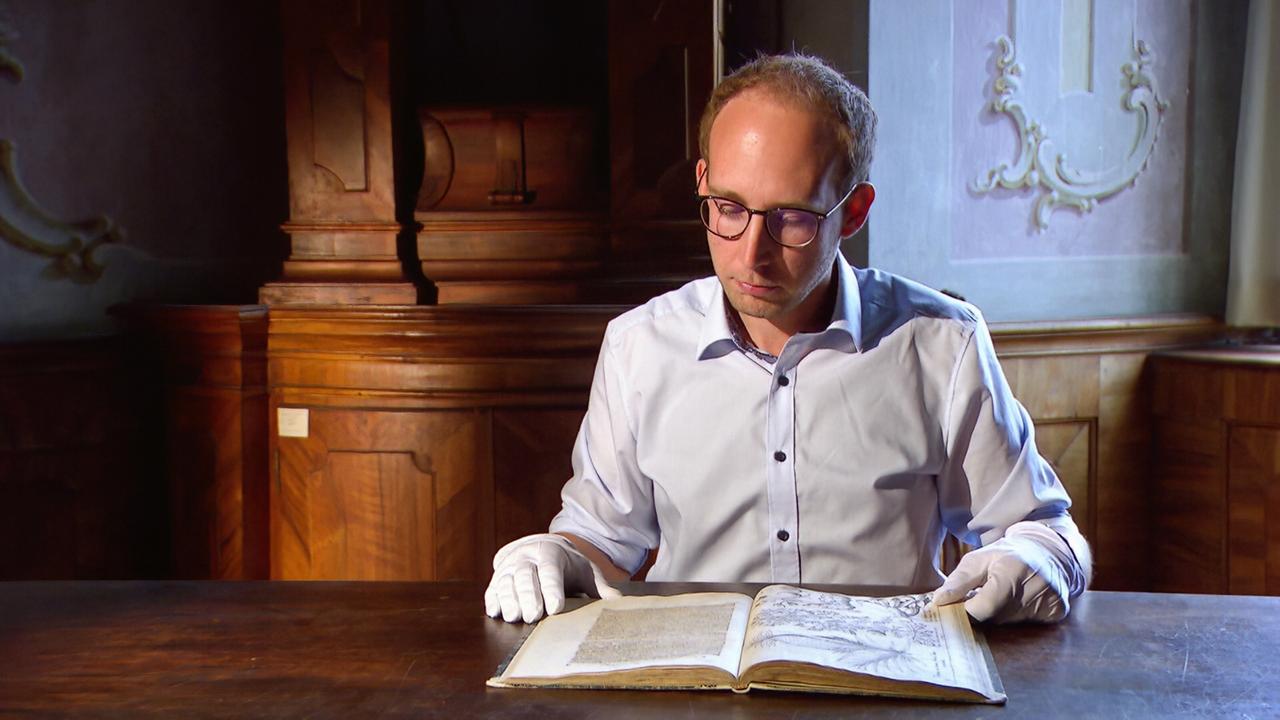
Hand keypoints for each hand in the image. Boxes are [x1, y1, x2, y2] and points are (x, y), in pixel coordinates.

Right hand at [484, 533, 621, 622]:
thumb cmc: (568, 565)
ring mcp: (509, 567)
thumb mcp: (587, 571)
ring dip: (509, 600)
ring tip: (515, 617)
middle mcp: (526, 556)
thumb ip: (602, 588)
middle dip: (528, 596)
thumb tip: (619, 603)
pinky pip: (492, 590)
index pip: (550, 570)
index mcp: (551, 552)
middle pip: (525, 576)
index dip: (551, 589)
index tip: (555, 609)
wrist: (542, 549)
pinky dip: (493, 601)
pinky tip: (497, 613)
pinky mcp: (496, 579)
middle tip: (533, 617)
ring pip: (505, 582)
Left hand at [930, 521, 1081, 622]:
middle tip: (979, 598)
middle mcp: (1035, 588)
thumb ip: (958, 581)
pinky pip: (1028, 624)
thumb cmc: (1008, 555)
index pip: (984, 607)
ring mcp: (1049, 602)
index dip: (966, 612)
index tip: (955, 609)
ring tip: (1001, 595)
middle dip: (982, 612)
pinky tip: (1019, 600)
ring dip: (999, 614)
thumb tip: (938, 601)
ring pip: (1010, 623)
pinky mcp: (1057, 612)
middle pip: (996, 618)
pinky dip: (1017, 616)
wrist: (1049, 552)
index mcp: (1012, 571)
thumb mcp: (978, 559)